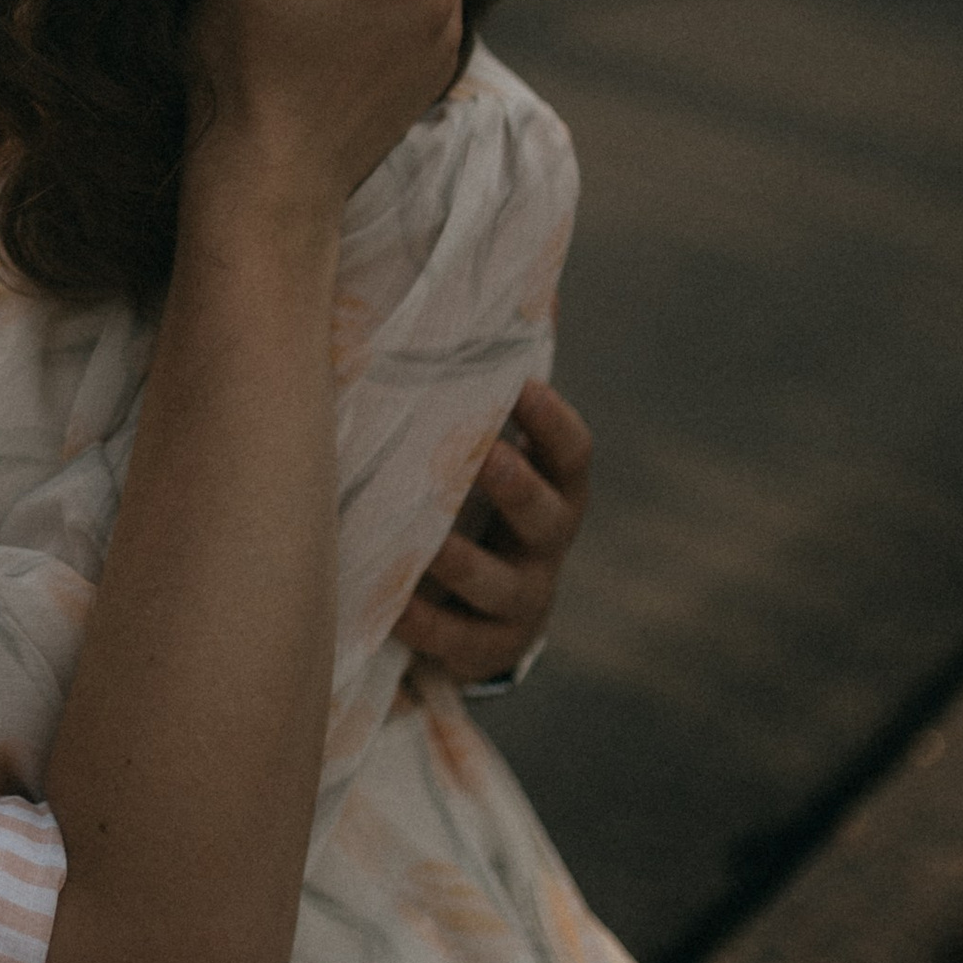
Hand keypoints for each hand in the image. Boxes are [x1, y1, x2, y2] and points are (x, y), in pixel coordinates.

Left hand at [399, 381, 593, 684]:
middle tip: (483, 454)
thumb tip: (461, 314)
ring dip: (463, 561)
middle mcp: (546, 545)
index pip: (572, 454)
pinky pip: (454, 637)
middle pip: (545, 516)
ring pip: (498, 584)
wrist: (483, 613)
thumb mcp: (488, 465)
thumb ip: (478, 407)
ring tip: (428, 541)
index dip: (551, 422)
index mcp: (557, 492)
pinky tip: (390, 602)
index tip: (522, 384)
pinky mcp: (485, 648)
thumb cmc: (475, 510)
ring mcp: (522, 601)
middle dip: (515, 485)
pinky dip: (422, 620)